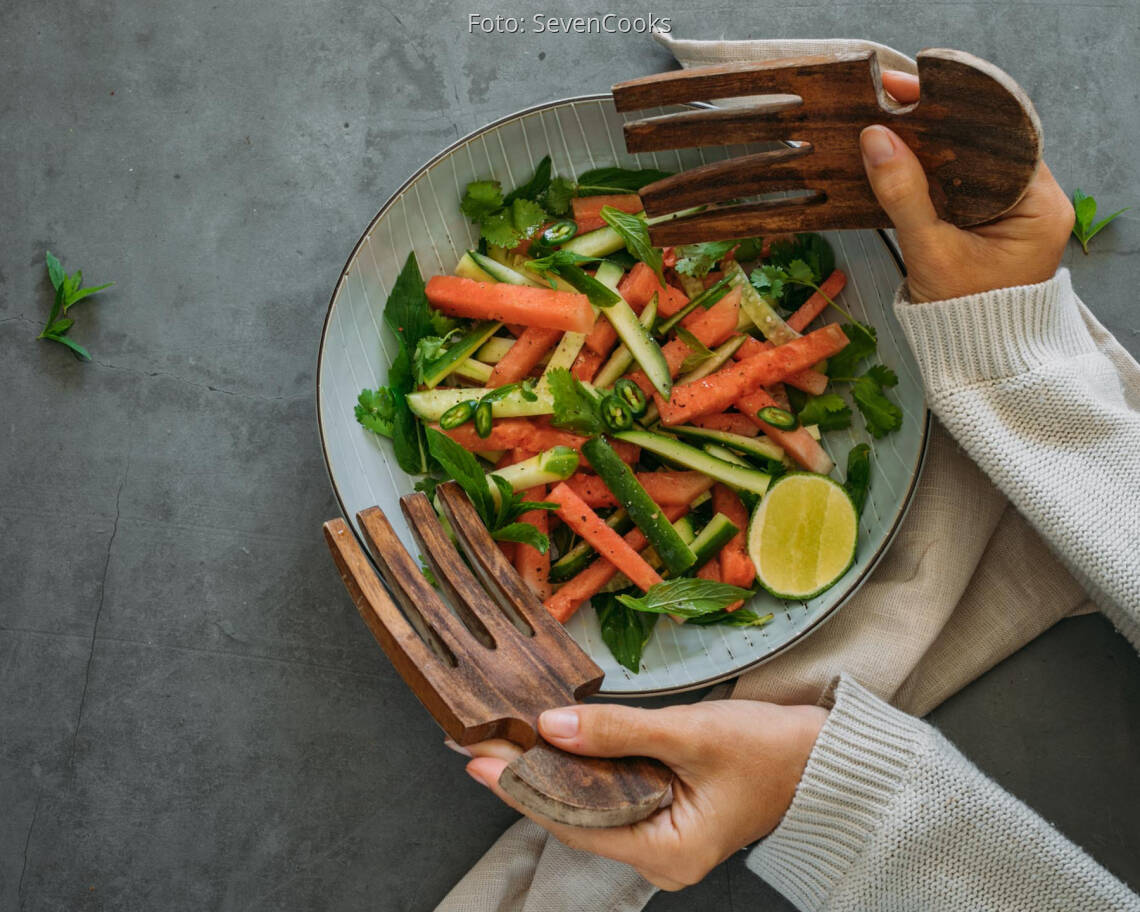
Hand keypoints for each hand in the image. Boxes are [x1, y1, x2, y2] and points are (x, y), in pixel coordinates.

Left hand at [457, 700, 826, 889]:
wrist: (825, 757)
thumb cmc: (772, 750)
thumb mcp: (691, 734)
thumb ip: (618, 732)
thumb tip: (551, 726)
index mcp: (666, 853)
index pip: (573, 821)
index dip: (522, 787)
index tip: (477, 757)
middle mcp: (658, 857)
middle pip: (575, 816)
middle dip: (527, 777)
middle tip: (477, 741)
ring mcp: (662, 838)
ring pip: (590, 804)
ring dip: (550, 769)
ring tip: (501, 739)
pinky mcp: (665, 814)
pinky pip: (611, 794)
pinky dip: (582, 767)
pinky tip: (552, 743)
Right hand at [862, 70, 1074, 302]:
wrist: (974, 359)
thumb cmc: (964, 316)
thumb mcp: (931, 253)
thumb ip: (904, 195)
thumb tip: (876, 140)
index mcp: (1040, 206)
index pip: (1001, 137)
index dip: (955, 111)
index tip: (914, 92)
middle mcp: (1037, 201)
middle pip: (986, 144)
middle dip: (940, 123)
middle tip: (895, 101)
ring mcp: (1016, 211)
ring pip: (972, 161)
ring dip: (934, 145)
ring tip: (894, 122)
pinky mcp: (993, 222)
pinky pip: (963, 182)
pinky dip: (934, 170)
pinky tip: (905, 157)